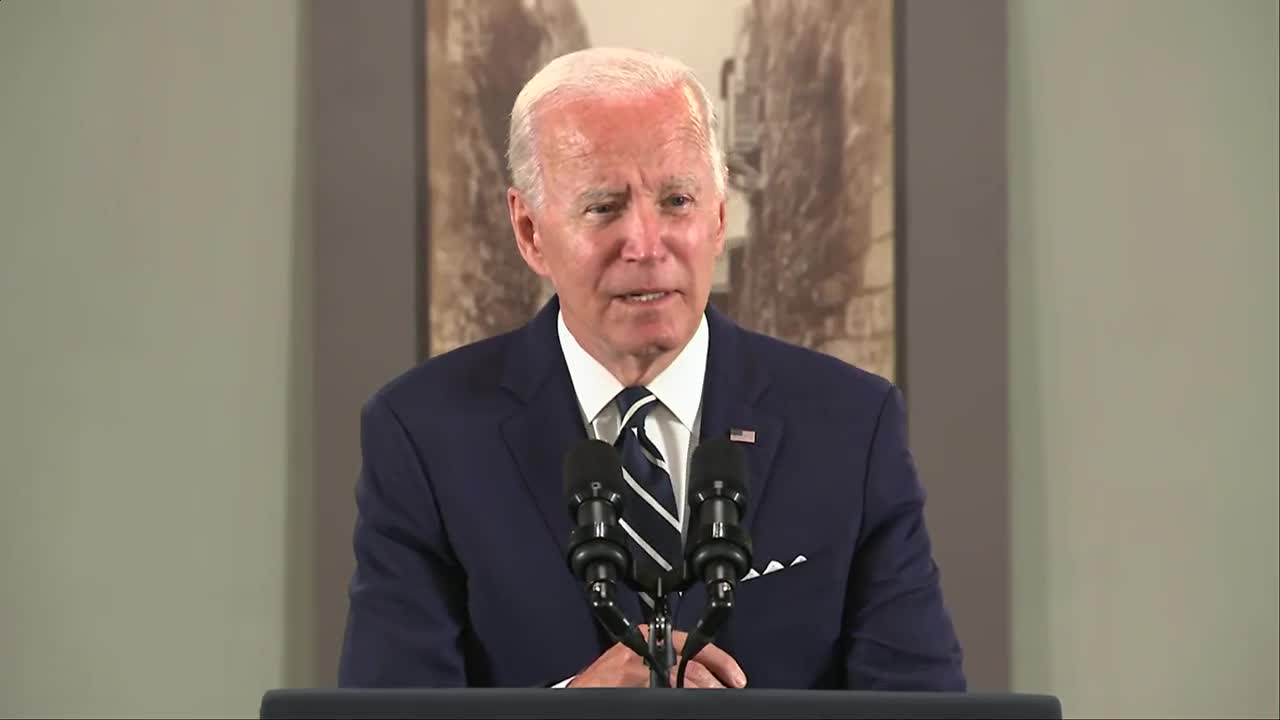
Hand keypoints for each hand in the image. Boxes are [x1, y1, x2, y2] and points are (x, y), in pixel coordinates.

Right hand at [567, 625, 746, 688]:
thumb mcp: (635, 662)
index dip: (721, 661)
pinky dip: (678, 701)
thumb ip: (664, 663)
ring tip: (711, 702)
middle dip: (713, 683)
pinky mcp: (625, 686)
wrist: (577, 692)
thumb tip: (703, 678)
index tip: (736, 677)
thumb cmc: (604, 680)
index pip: (694, 645)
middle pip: (691, 665)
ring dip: (701, 694)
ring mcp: (633, 669)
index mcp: (647, 637)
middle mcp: (641, 649)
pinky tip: (684, 706)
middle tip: (725, 693)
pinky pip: (662, 695)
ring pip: (681, 680)